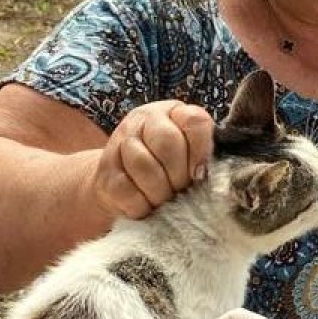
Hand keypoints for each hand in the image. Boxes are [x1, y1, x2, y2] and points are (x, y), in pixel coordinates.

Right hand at [93, 100, 212, 219]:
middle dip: (179, 175)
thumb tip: (212, 175)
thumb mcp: (190, 157)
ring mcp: (120, 142)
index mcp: (173, 112)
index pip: (195, 120)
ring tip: (164, 200)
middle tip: (180, 190)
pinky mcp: (105, 171)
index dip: (202, 150)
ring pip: (144, 166)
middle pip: (168, 143)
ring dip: (160, 192)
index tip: (201, 174)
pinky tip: (146, 206)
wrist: (122, 186)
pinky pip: (126, 189)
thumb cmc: (168, 171)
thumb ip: (204, 156)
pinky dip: (141, 205)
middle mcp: (144, 119)